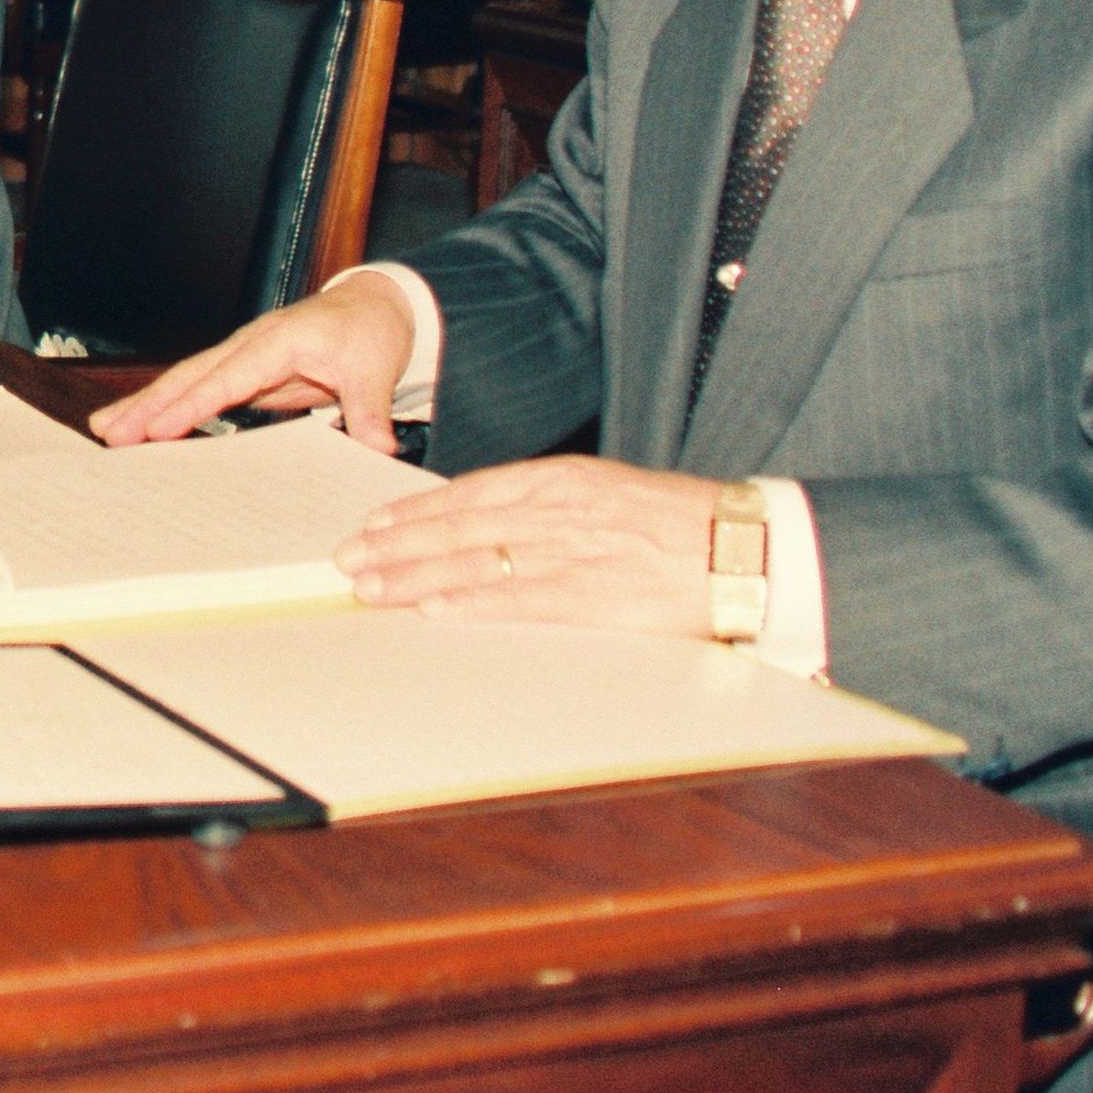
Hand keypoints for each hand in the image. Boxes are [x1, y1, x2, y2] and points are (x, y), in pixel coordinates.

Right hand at [92, 271, 415, 448]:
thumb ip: (370, 411)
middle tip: (108, 432)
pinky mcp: (244, 374)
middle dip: (147, 404)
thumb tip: (378, 448)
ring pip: (185, 381)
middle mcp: (251, 345)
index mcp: (279, 340)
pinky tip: (142, 429)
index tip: (158, 429)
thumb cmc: (372, 331)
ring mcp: (243, 358)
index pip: (228, 378)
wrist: (376, 306)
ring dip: (145, 406)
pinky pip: (198, 391)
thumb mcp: (376, 370)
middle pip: (190, 376)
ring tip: (104, 430)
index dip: (192, 405)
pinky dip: (167, 408)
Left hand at [334, 456, 720, 636]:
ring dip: (415, 576)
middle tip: (346, 560)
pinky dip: (473, 604)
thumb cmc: (680, 523)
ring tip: (369, 589)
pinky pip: (520, 600)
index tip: (371, 526)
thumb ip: (551, 505)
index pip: (468, 493)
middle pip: (457, 526)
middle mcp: (557, 509)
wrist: (746, 546)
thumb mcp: (607, 494)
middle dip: (395, 545)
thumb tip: (490, 523)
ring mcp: (574, 551)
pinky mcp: (595, 595)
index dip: (413, 512)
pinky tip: (434, 611)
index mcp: (561, 480)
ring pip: (475, 561)